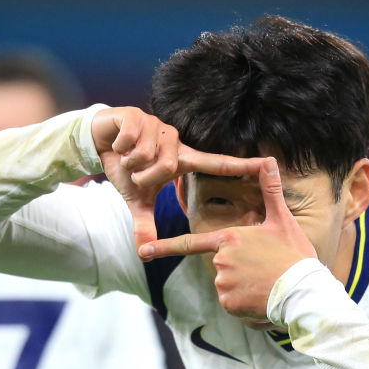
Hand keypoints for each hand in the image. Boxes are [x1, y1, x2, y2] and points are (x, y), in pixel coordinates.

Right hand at [91, 107, 264, 248]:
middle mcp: (175, 140)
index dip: (241, 164)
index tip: (267, 163)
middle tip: (135, 172)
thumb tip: (144, 252)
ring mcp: (158, 126)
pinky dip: (119, 147)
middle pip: (166, 165)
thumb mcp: (137, 198)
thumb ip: (145, 223)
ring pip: (146, 154)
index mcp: (182, 158)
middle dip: (144, 175)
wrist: (101, 141)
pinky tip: (119, 143)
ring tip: (127, 156)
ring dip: (130, 162)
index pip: (216, 163)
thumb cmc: (126, 168)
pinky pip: (130, 140)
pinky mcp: (138, 116)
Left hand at [135, 157, 316, 319]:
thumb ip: (270, 190)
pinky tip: (260, 296)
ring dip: (241, 285)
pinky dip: (244, 301)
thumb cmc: (294, 254)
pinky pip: (231, 303)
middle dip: (237, 268)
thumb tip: (268, 159)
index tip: (142, 251)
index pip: (189, 243)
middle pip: (219, 264)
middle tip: (263, 268)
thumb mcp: (282, 220)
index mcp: (228, 238)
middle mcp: (220, 260)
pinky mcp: (229, 304)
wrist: (304, 291)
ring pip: (225, 284)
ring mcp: (222, 283)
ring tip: (264, 282)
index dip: (163, 247)